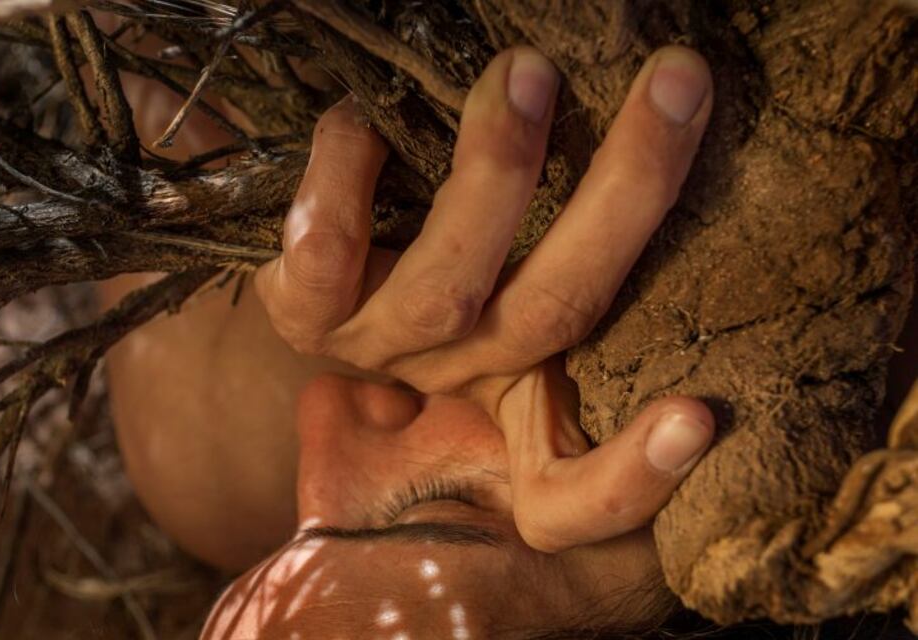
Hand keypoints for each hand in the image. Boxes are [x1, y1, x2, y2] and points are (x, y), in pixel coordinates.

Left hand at [256, 46, 715, 551]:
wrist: (315, 270)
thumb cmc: (439, 255)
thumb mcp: (516, 271)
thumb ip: (576, 237)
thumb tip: (672, 120)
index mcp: (522, 389)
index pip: (576, 490)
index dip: (635, 474)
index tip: (698, 417)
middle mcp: (459, 372)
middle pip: (554, 314)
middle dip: (625, 196)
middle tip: (676, 83)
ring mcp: (379, 346)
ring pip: (445, 289)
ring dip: (494, 175)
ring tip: (527, 76)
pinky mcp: (305, 310)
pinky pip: (327, 257)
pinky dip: (344, 183)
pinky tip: (363, 118)